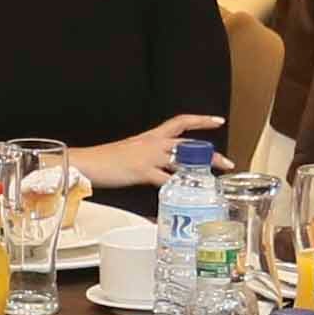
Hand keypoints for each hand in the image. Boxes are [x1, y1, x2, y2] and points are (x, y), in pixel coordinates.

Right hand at [74, 116, 226, 190]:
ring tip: (213, 181)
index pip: (180, 122)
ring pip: (182, 160)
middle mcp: (153, 143)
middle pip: (189, 144)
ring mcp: (149, 157)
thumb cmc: (105, 160)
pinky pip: (165, 179)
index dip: (201, 120)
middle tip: (226, 163)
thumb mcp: (131, 153)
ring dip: (199, 171)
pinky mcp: (142, 171)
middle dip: (209, 154)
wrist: (87, 162)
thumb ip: (148, 159)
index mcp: (151, 136)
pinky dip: (176, 187)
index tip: (218, 121)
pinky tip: (186, 194)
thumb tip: (159, 170)